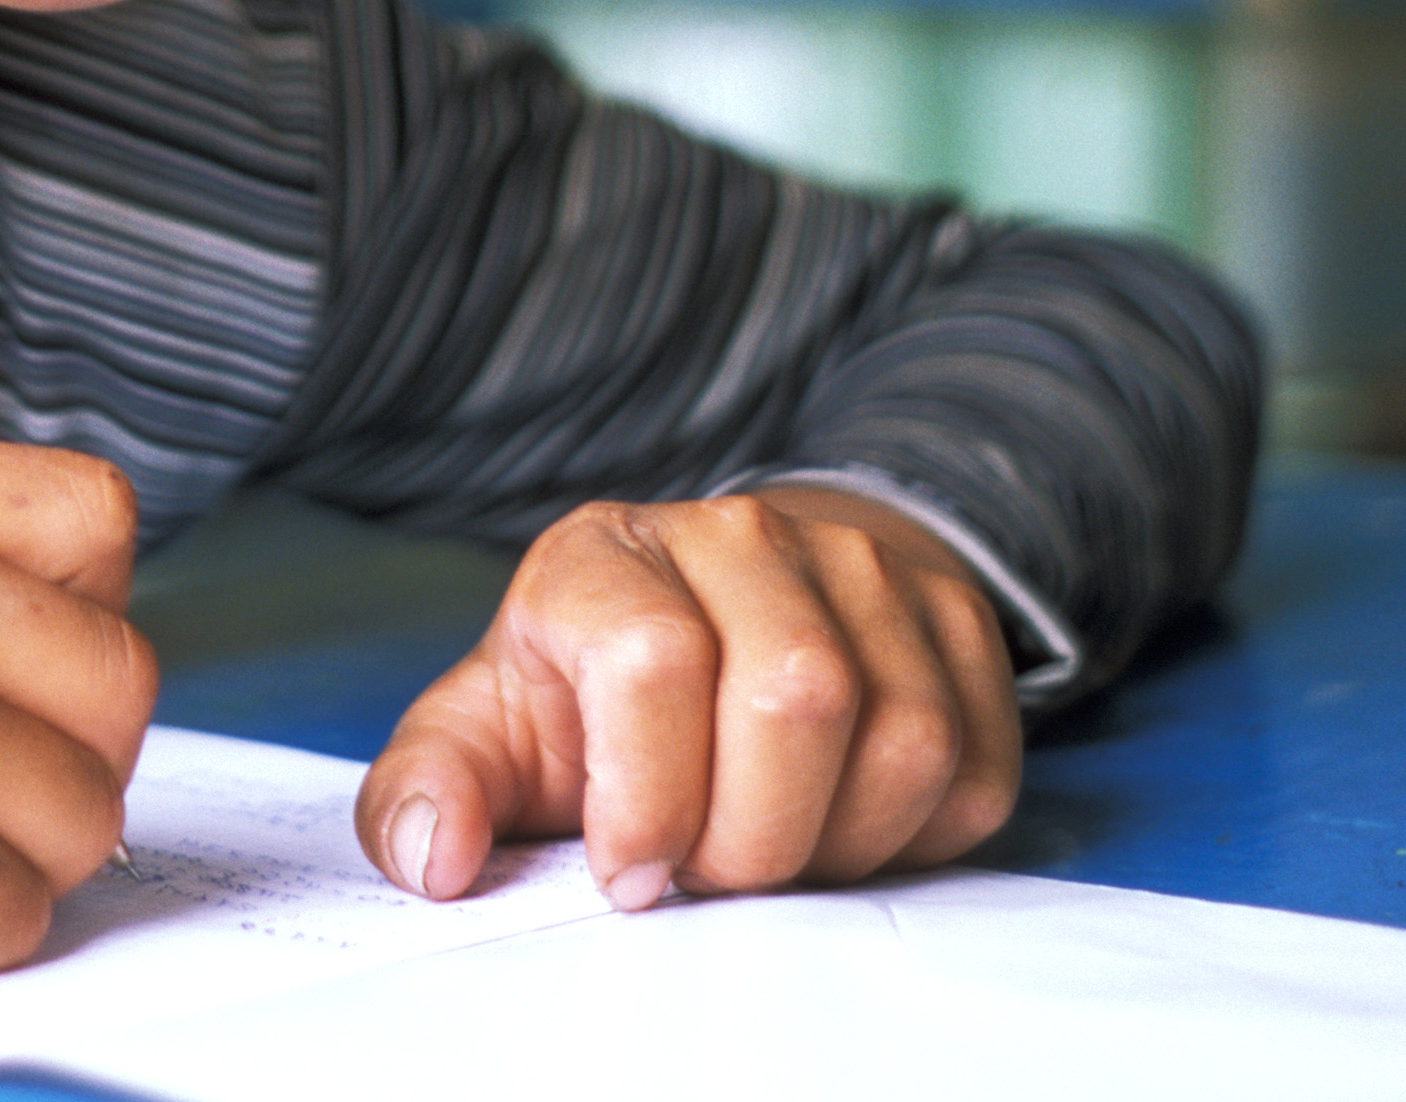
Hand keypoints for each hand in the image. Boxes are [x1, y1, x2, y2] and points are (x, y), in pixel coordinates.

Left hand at [356, 486, 1017, 910]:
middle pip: (797, 698)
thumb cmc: (592, 697)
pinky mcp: (953, 621)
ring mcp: (862, 567)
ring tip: (772, 841)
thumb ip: (430, 790)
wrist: (718, 618)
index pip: (654, 659)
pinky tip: (841, 820)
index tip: (629, 871)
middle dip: (753, 838)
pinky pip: (975, 767)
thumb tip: (434, 856)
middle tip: (709, 870)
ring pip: (903, 739)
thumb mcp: (489, 733)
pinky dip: (912, 836)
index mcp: (606, 555)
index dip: (649, 802)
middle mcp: (740, 535)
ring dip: (838, 843)